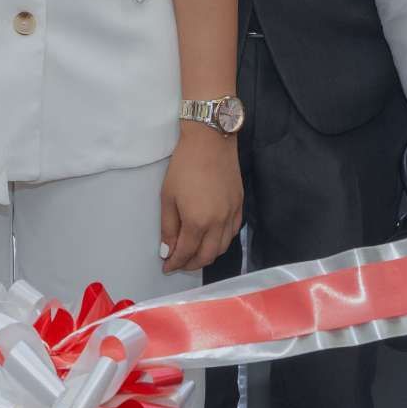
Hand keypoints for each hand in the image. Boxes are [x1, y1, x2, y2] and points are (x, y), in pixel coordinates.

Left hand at [159, 125, 242, 273]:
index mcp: (198, 222)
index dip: (175, 263)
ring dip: (207, 255)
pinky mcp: (240, 205)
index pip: (186, 252)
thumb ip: (169, 227)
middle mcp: (218, 223)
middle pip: (207, 256)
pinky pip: (232, 233)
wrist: (210, 141)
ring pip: (222, 247)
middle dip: (191, 264)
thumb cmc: (184, 166)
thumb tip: (168, 251)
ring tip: (194, 253)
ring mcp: (232, 214)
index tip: (166, 266)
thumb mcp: (168, 196)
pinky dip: (221, 242)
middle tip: (179, 263)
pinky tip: (212, 238)